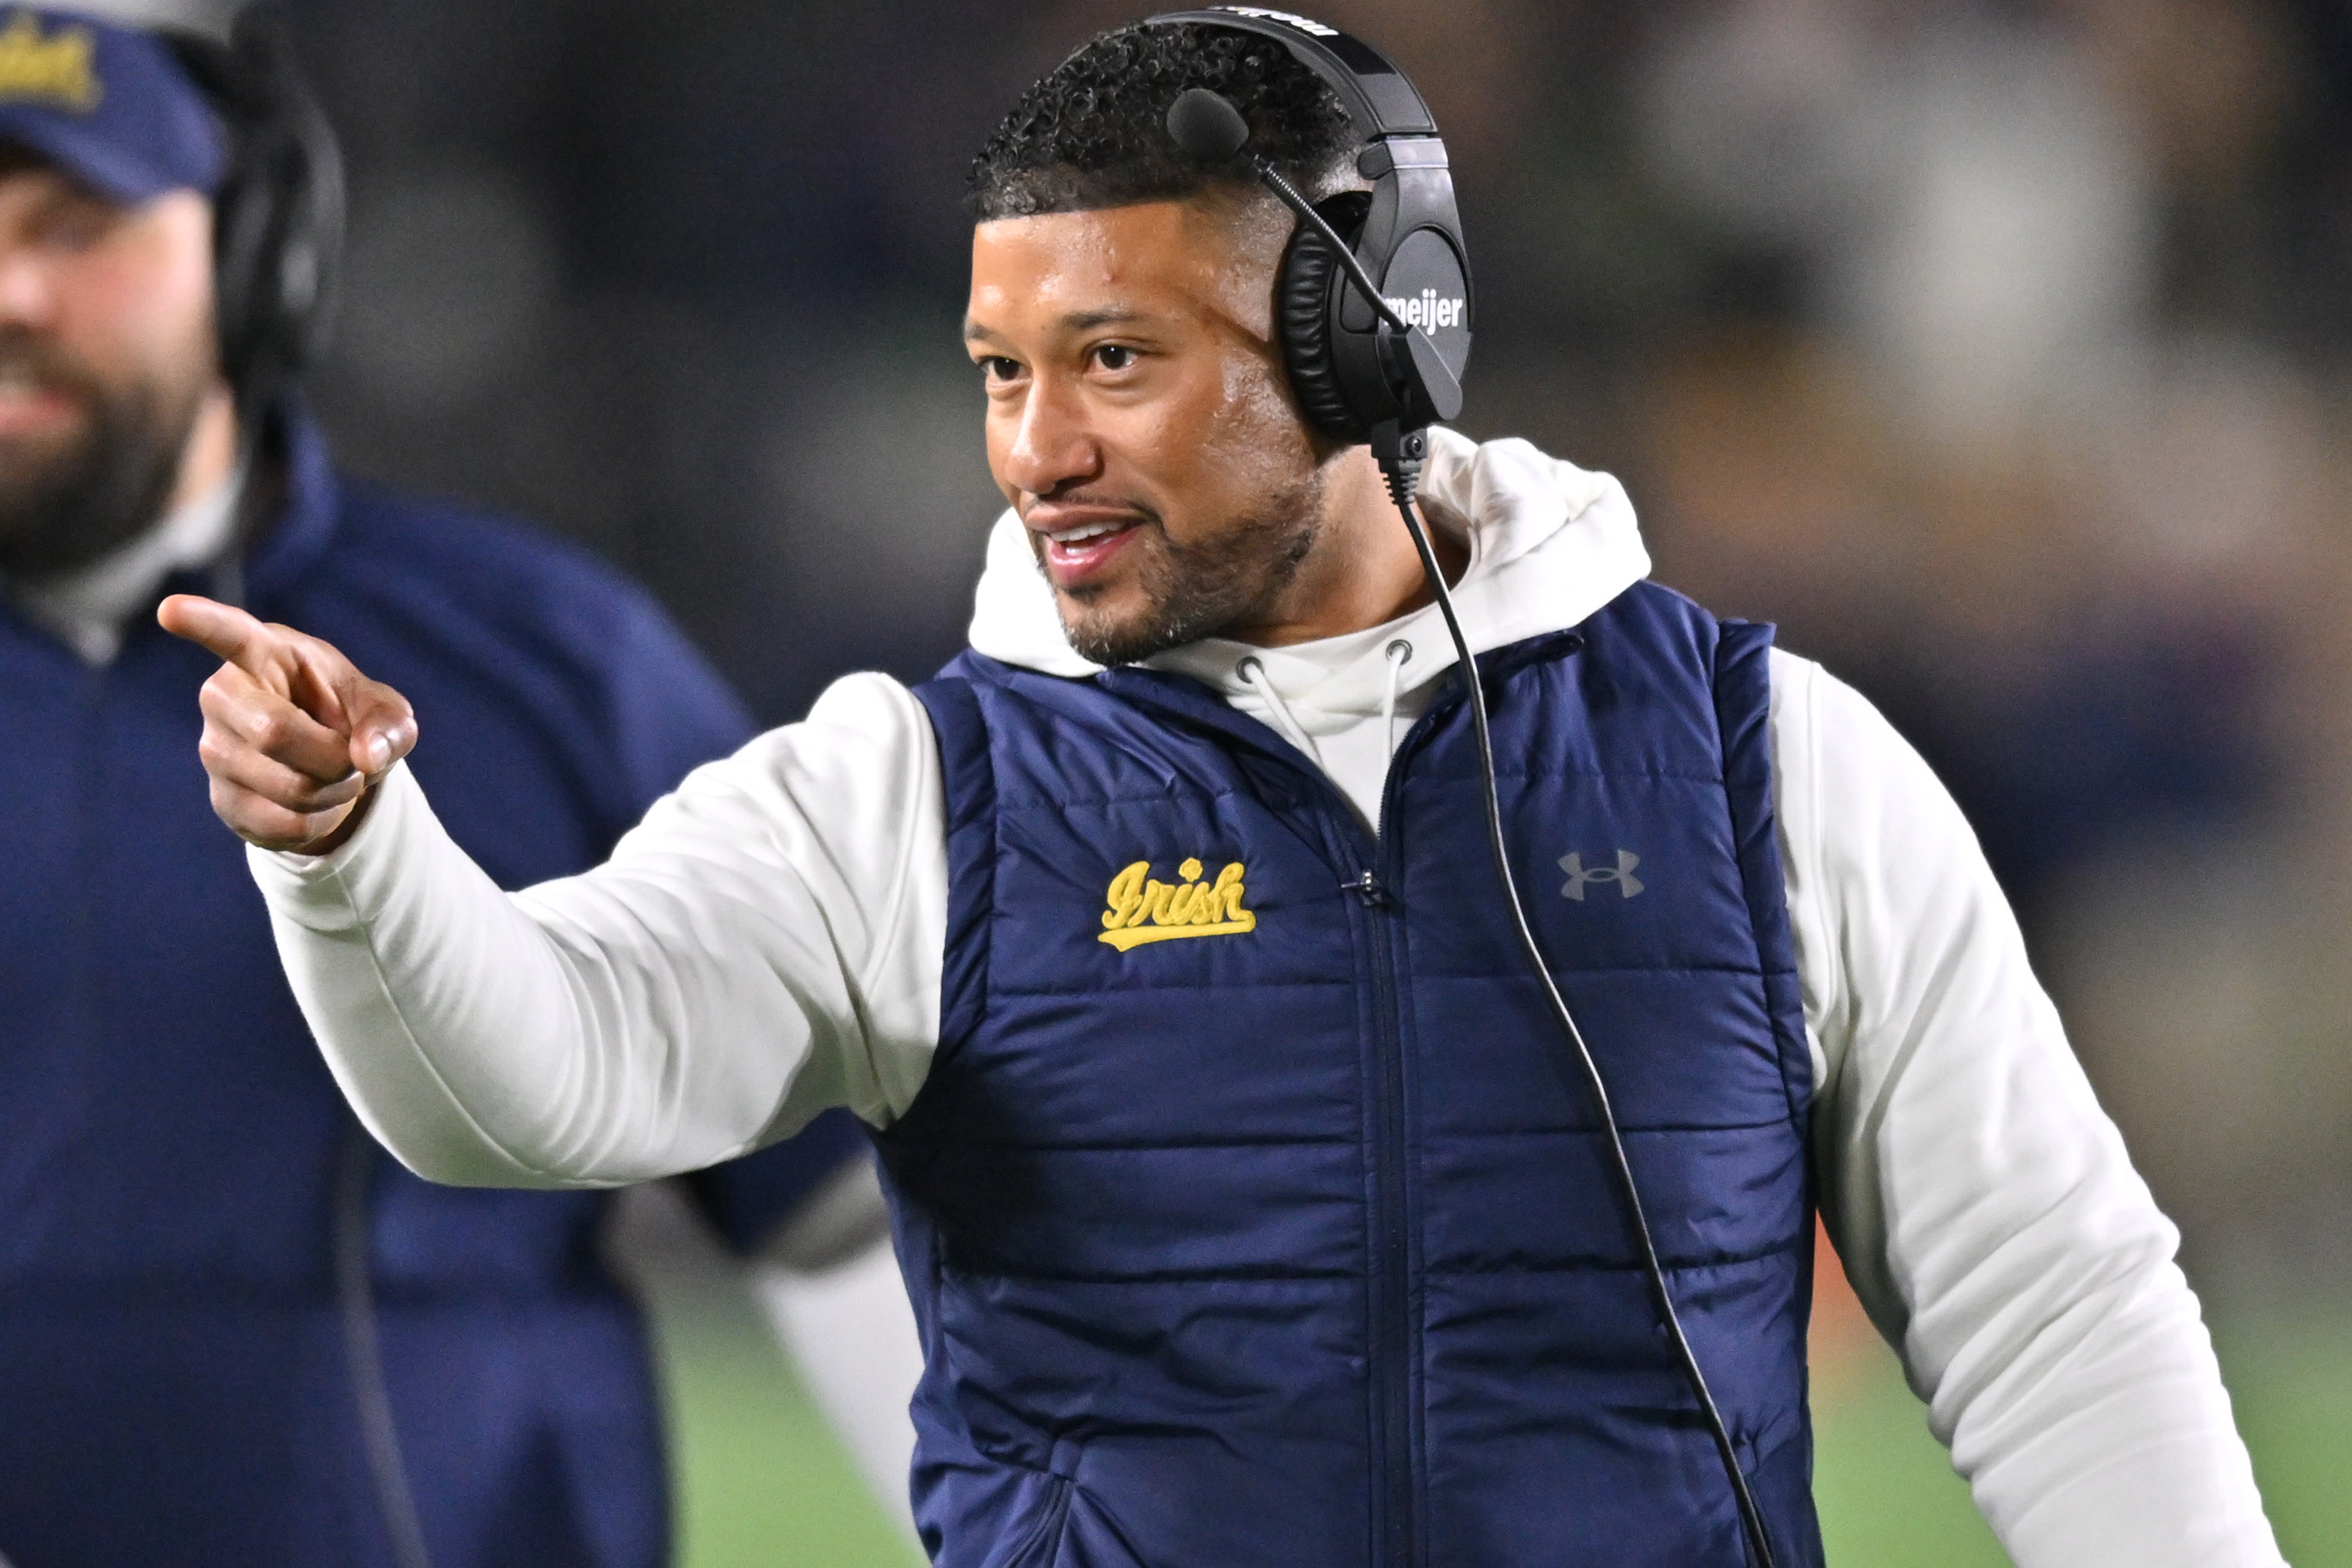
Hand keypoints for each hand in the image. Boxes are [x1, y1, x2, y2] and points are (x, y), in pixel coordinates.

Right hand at [159, 594, 418, 854]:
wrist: (332, 767)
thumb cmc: (351, 718)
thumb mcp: (385, 712)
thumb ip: (389, 725)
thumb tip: (366, 757)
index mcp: (265, 655)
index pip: (230, 635)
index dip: (202, 622)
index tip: (171, 609)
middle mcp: (224, 698)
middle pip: (275, 733)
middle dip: (334, 756)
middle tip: (349, 756)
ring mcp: (215, 751)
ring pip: (289, 787)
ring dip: (335, 792)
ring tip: (335, 776)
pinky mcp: (223, 801)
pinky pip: (284, 825)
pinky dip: (321, 822)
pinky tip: (316, 804)